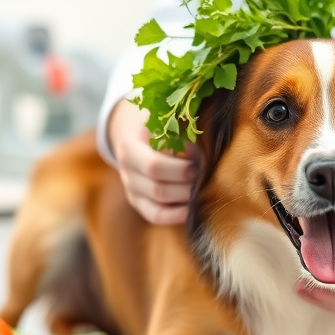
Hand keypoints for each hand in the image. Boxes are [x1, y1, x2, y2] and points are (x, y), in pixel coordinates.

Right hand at [108, 99, 196, 224]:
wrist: (132, 131)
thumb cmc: (155, 121)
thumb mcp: (163, 118)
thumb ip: (180, 130)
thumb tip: (205, 147)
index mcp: (129, 148)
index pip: (154, 166)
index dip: (180, 169)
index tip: (201, 163)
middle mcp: (127, 172)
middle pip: (158, 189)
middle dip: (187, 186)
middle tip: (207, 179)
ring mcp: (131, 189)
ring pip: (158, 205)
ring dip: (184, 200)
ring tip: (204, 190)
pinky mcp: (139, 202)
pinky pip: (155, 215)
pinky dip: (175, 216)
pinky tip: (192, 210)